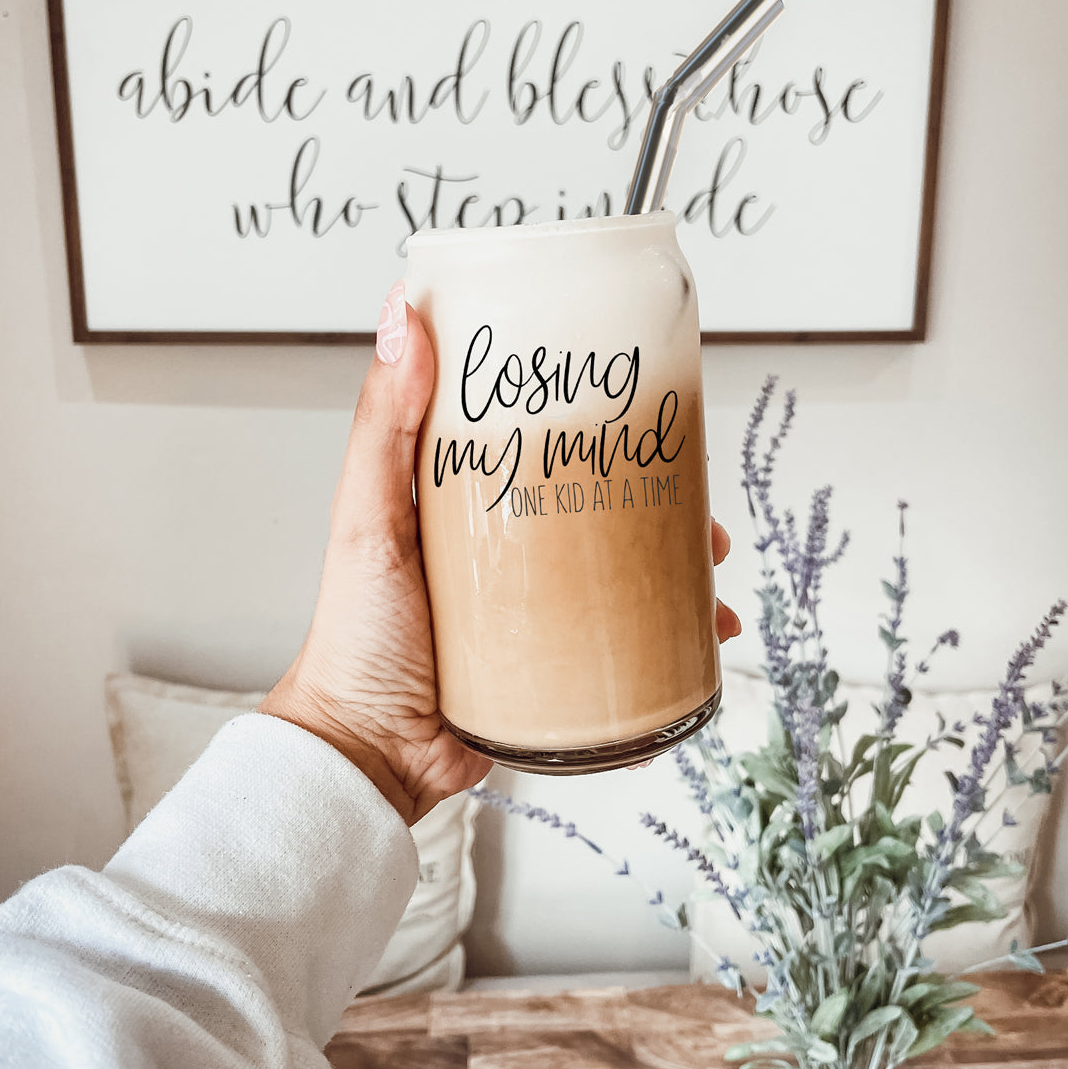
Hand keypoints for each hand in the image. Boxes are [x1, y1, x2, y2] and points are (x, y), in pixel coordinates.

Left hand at [261, 283, 740, 824]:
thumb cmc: (357, 635)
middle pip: (600, 509)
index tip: (638, 399)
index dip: (593, 421)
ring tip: (709, 578)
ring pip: (628, 577)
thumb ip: (384, 425)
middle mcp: (509, 551)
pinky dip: (671, 647)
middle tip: (694, 504)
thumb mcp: (367, 517)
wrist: (371, 754)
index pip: (541, 444)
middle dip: (660, 503)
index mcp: (468, 503)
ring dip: (680, 574)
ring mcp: (538, 610)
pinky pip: (628, 649)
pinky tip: (699, 647)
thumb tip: (404, 314)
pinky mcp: (557, 667)